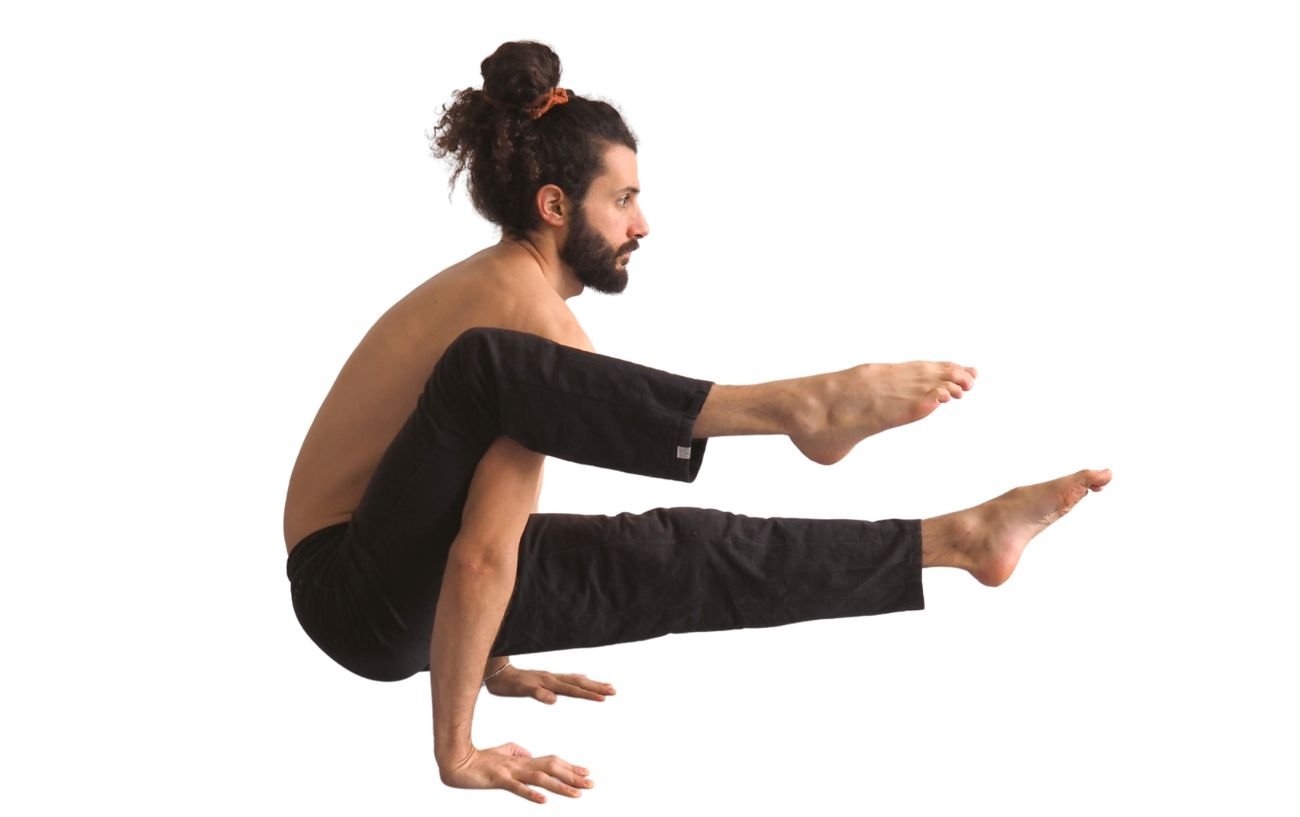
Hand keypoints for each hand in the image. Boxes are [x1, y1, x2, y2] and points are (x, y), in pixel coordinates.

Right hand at [439, 742, 593, 803]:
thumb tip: (530, 754)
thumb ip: (516, 752)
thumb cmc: (478, 759)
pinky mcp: (498, 779)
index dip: (570, 767)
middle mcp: (520, 765)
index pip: (551, 763)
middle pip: (552, 769)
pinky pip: (517, 788)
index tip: (587, 773)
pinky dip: (531, 794)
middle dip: (573, 777)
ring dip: (560, 786)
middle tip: (592, 783)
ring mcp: (510, 772)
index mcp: (522, 761)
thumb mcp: (501, 753)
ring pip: (540, 778)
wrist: (456, 762)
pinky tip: (544, 800)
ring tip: (577, 793)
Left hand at [484, 664, 616, 704]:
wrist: (495, 671)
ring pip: (576, 679)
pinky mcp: (546, 679)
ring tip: (607, 686)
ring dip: (592, 683)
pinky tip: (583, 679)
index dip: (588, 694)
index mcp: (548, 682)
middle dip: (597, 687)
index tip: (604, 698)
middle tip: (614, 691)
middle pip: (579, 682)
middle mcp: (552, 678)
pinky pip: (568, 679)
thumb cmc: (506, 684)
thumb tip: (554, 699)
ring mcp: (550, 677)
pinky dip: (579, 680)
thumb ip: (537, 694)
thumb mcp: (520, 691)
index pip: (573, 689)